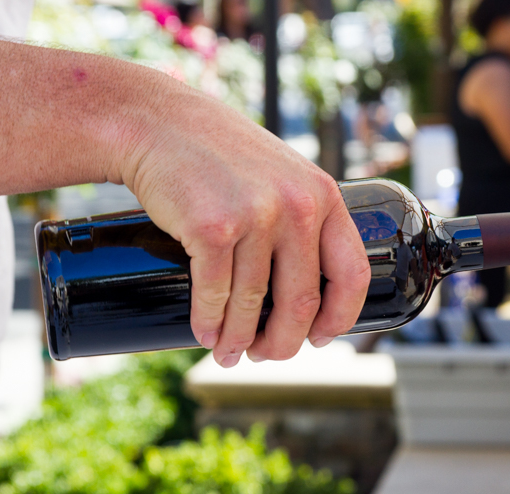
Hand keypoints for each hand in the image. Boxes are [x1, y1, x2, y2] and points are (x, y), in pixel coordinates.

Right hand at [113, 81, 369, 366]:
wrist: (158, 123)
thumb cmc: (221, 156)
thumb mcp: (282, 176)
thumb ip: (303, 219)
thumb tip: (309, 291)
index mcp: (324, 198)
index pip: (351, 275)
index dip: (338, 318)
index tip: (319, 338)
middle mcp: (297, 207)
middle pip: (301, 302)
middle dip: (282, 342)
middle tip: (265, 355)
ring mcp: (255, 216)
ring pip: (253, 304)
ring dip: (239, 340)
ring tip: (228, 354)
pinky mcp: (210, 228)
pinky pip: (215, 294)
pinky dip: (209, 323)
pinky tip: (206, 335)